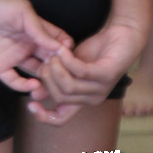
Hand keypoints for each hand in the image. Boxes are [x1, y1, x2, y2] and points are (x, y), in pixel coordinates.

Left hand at [0, 0, 72, 95]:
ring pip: (35, 74)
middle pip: (49, 62)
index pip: (58, 43)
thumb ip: (40, 29)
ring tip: (51, 86)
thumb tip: (61, 47)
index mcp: (36, 31)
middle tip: (64, 76)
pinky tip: (33, 85)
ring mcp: (14, 57)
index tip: (72, 58)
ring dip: (44, 82)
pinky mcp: (0, 67)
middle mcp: (28, 45)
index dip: (66, 51)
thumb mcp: (23, 12)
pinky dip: (25, 86)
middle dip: (58, 69)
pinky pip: (14, 81)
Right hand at [30, 18, 144, 125]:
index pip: (61, 119)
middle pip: (59, 97)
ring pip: (68, 87)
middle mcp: (92, 99)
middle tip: (47, 59)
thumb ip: (56, 78)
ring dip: (56, 67)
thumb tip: (36, 92)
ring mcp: (100, 89)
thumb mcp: (70, 66)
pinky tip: (63, 49)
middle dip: (47, 77)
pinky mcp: (106, 75)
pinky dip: (67, 60)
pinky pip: (80, 72)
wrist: (122, 34)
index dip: (44, 117)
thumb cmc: (96, 50)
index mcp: (82, 100)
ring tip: (55, 53)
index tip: (30, 103)